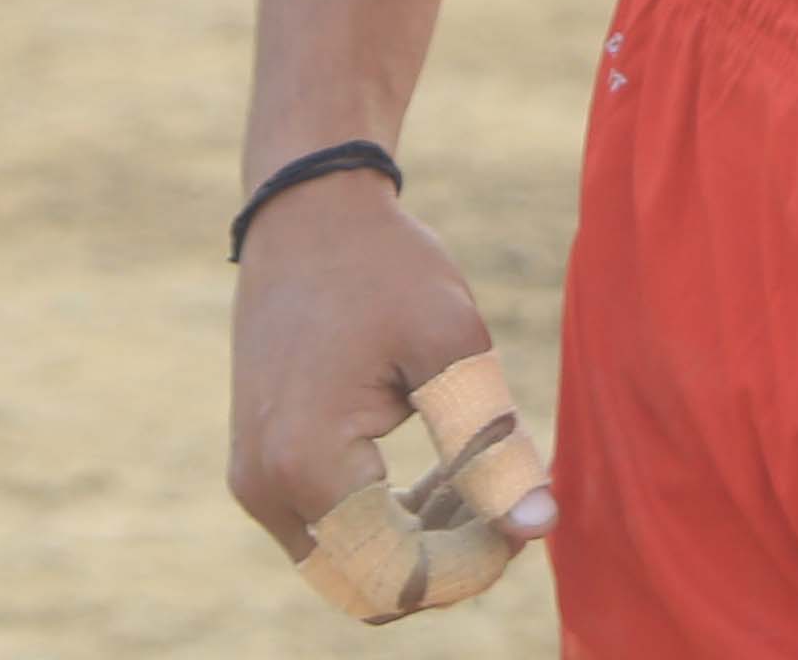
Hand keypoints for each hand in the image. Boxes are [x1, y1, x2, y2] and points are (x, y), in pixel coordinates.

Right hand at [226, 182, 554, 598]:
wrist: (308, 211)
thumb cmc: (384, 267)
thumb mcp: (451, 346)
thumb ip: (490, 443)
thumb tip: (540, 527)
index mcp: (308, 465)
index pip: (401, 576)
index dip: (474, 565)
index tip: (526, 514)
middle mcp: (267, 491)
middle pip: (373, 586)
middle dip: (451, 562)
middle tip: (507, 498)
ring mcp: (258, 483)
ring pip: (354, 565)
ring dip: (425, 542)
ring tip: (481, 475)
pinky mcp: (264, 469)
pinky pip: (335, 533)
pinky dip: (393, 521)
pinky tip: (444, 474)